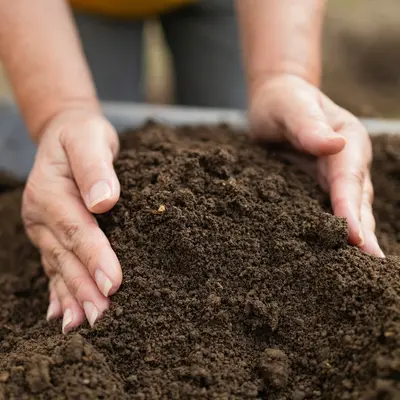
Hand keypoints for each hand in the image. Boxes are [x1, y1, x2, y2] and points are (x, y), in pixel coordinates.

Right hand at [22, 109, 121, 332]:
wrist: (65, 134)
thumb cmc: (82, 136)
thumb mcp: (89, 139)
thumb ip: (95, 168)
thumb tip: (104, 201)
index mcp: (50, 193)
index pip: (77, 230)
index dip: (95, 258)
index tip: (113, 284)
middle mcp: (41, 215)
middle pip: (66, 255)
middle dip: (84, 288)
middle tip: (103, 318)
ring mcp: (43, 228)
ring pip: (58, 266)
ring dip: (71, 297)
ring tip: (82, 325)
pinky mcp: (50, 234)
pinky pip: (53, 265)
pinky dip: (58, 291)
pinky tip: (60, 314)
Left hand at [249, 74, 383, 256]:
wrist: (276, 102)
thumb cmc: (284, 101)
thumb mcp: (292, 107)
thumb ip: (308, 126)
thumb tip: (334, 145)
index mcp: (347, 143)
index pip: (349, 182)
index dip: (351, 211)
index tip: (356, 240)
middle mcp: (346, 163)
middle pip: (357, 203)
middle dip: (362, 235)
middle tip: (370, 271)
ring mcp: (333, 178)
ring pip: (348, 212)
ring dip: (353, 240)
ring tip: (356, 272)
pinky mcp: (317, 187)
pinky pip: (327, 212)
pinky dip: (333, 232)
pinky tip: (329, 254)